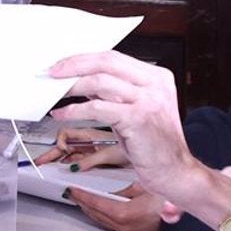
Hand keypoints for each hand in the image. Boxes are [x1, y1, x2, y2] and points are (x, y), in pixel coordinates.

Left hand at [48, 52, 202, 199]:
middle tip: (54, 72)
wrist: (175, 172)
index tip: (65, 64)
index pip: (114, 58)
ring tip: (56, 94)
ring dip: (72, 87)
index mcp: (157, 77)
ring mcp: (148, 100)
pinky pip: (97, 108)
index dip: (85, 59)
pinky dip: (74, 110)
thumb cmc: (156, 145)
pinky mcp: (137, 118)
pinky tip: (63, 114)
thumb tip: (82, 80)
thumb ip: (114, 93)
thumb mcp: (136, 110)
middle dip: (75, 65)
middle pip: (106, 62)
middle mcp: (155, 85)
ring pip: (100, 82)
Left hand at [68, 180, 181, 230]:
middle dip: (82, 202)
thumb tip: (108, 189)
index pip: (97, 205)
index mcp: (126, 214)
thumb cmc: (167, 198)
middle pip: (96, 214)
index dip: (83, 196)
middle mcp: (125, 226)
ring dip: (89, 209)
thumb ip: (122, 190)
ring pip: (101, 220)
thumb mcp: (143, 186)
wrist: (184, 213)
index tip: (73, 190)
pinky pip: (109, 224)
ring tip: (80, 199)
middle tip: (73, 192)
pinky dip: (100, 214)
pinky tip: (96, 208)